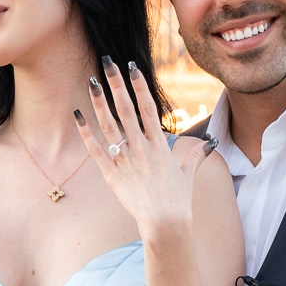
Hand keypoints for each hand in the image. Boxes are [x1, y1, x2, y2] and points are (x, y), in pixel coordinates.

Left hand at [75, 60, 213, 239]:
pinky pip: (96, 150)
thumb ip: (195, 155)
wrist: (165, 223)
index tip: (132, 67)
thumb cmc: (178, 200)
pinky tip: (78, 114)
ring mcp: (126, 160)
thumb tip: (208, 144)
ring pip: (109, 125)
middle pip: (126, 109)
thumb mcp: (188, 174)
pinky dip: (86, 132)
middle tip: (107, 62)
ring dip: (99, 102)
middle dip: (116, 84)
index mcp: (159, 144)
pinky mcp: (112, 175)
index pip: (148, 107)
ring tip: (92, 81)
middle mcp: (141, 148)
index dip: (139, 86)